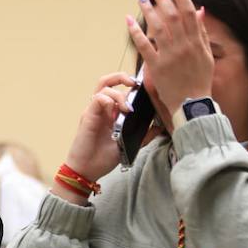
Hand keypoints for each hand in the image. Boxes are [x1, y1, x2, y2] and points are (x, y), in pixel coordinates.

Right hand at [58, 72, 139, 198]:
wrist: (88, 170)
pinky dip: (108, 101)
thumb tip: (160, 126)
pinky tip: (117, 113)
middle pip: (107, 81)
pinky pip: (97, 99)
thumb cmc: (103, 158)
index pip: (118, 90)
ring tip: (128, 109)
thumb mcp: (130, 144)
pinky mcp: (88, 116)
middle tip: (134, 84)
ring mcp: (94, 111)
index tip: (144, 88)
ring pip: (103, 88)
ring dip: (118, 94)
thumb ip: (143, 135)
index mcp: (110, 113)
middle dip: (121, 77)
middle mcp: (101, 109)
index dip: (129, 85)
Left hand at [127, 0, 213, 111]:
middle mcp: (184, 46)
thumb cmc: (200, 80)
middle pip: (171, 15)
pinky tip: (128, 21)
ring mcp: (169, 55)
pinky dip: (136, 32)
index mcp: (197, 41)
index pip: (188, 12)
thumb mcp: (207, 55)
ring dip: (148, 10)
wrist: (192, 105)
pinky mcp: (156, 66)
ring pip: (157, 27)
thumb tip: (200, 10)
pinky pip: (144, 46)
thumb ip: (202, 32)